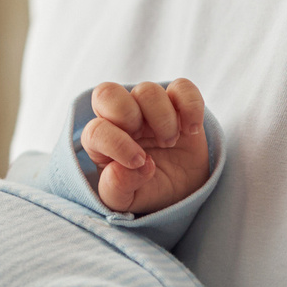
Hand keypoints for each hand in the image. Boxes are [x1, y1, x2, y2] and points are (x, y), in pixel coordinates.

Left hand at [81, 79, 208, 213]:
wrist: (182, 189)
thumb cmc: (146, 189)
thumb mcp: (127, 200)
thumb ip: (116, 188)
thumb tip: (121, 169)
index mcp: (100, 140)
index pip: (96, 129)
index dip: (116, 144)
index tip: (139, 162)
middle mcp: (120, 118)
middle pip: (107, 93)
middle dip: (128, 116)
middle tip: (146, 142)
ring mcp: (148, 108)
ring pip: (147, 90)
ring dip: (162, 119)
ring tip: (170, 142)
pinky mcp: (178, 103)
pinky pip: (182, 87)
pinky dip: (190, 105)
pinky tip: (190, 130)